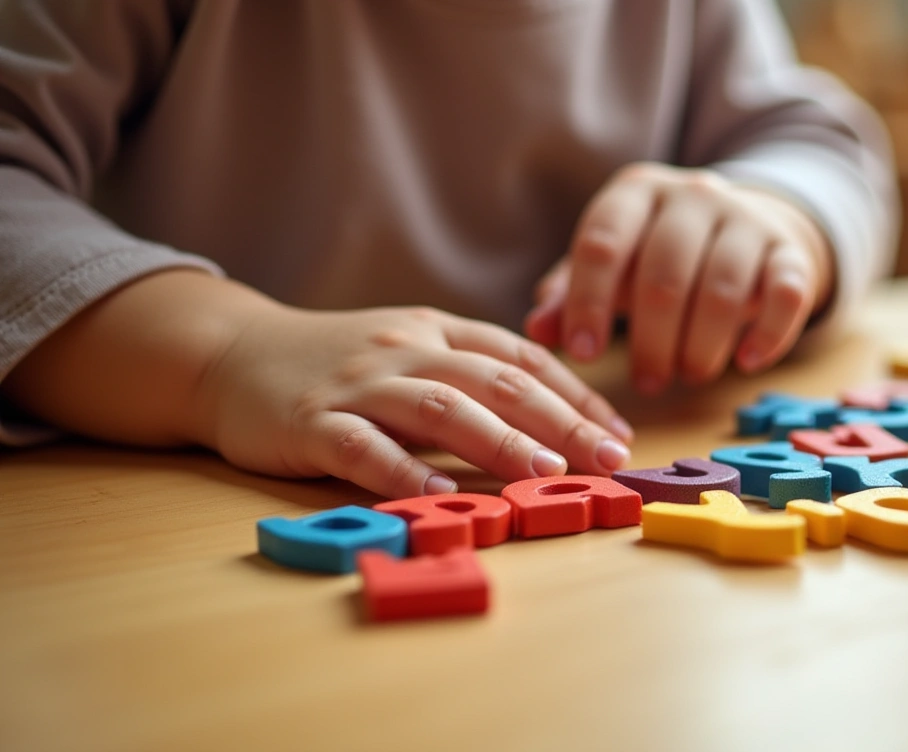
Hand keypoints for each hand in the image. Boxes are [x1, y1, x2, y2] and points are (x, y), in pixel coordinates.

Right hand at [2, 271, 633, 500]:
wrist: (228, 353)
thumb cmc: (335, 363)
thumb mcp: (408, 352)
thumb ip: (467, 377)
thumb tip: (551, 424)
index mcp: (435, 330)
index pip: (521, 359)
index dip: (575, 394)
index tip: (618, 432)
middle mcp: (405, 348)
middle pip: (496, 382)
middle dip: (560, 421)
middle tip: (606, 458)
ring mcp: (358, 383)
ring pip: (440, 408)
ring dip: (499, 441)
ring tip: (546, 472)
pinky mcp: (311, 421)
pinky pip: (362, 447)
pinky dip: (402, 469)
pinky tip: (437, 492)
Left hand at [524, 163, 833, 392]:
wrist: (748, 222)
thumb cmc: (659, 252)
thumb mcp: (614, 263)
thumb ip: (571, 294)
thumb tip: (536, 330)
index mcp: (636, 194)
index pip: (603, 244)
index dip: (589, 302)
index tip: (584, 353)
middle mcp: (693, 196)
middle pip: (664, 273)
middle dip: (651, 339)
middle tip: (646, 382)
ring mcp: (747, 220)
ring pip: (722, 288)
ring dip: (701, 345)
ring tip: (687, 376)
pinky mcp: (791, 252)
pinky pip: (786, 295)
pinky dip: (768, 335)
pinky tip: (746, 364)